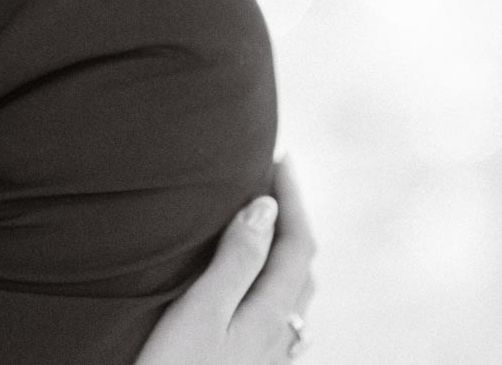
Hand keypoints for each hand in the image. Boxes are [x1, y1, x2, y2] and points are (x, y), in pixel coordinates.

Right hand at [134, 158, 317, 364]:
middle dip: (291, 220)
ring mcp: (268, 360)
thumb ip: (235, 262)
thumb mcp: (200, 314)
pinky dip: (272, 288)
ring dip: (284, 255)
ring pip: (292, 298)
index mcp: (270, 314)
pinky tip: (251, 295)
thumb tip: (265, 207)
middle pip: (301, 268)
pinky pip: (277, 321)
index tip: (279, 156)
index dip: (292, 197)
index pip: (296, 243)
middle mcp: (279, 337)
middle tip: (272, 181)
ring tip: (265, 227)